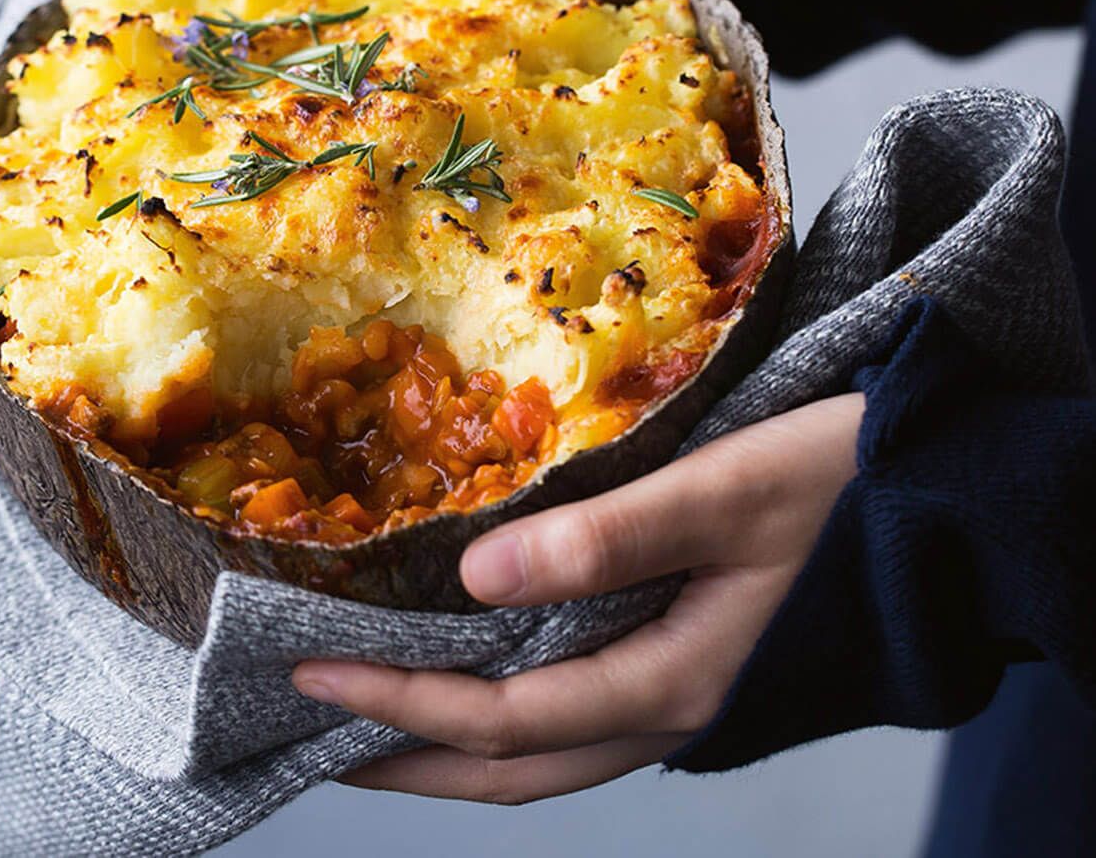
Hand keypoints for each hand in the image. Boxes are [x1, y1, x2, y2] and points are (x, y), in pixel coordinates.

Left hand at [292, 393, 863, 803]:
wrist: (943, 500)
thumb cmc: (844, 486)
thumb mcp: (725, 495)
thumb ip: (606, 537)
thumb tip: (476, 576)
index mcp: (671, 679)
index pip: (502, 720)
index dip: (400, 704)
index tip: (312, 674)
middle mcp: (669, 708)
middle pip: (514, 769)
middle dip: (408, 761)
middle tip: (314, 738)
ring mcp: (682, 694)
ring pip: (546, 753)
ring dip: (454, 749)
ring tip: (376, 724)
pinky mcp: (688, 662)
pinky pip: (577, 714)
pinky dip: (508, 715)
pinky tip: (478, 674)